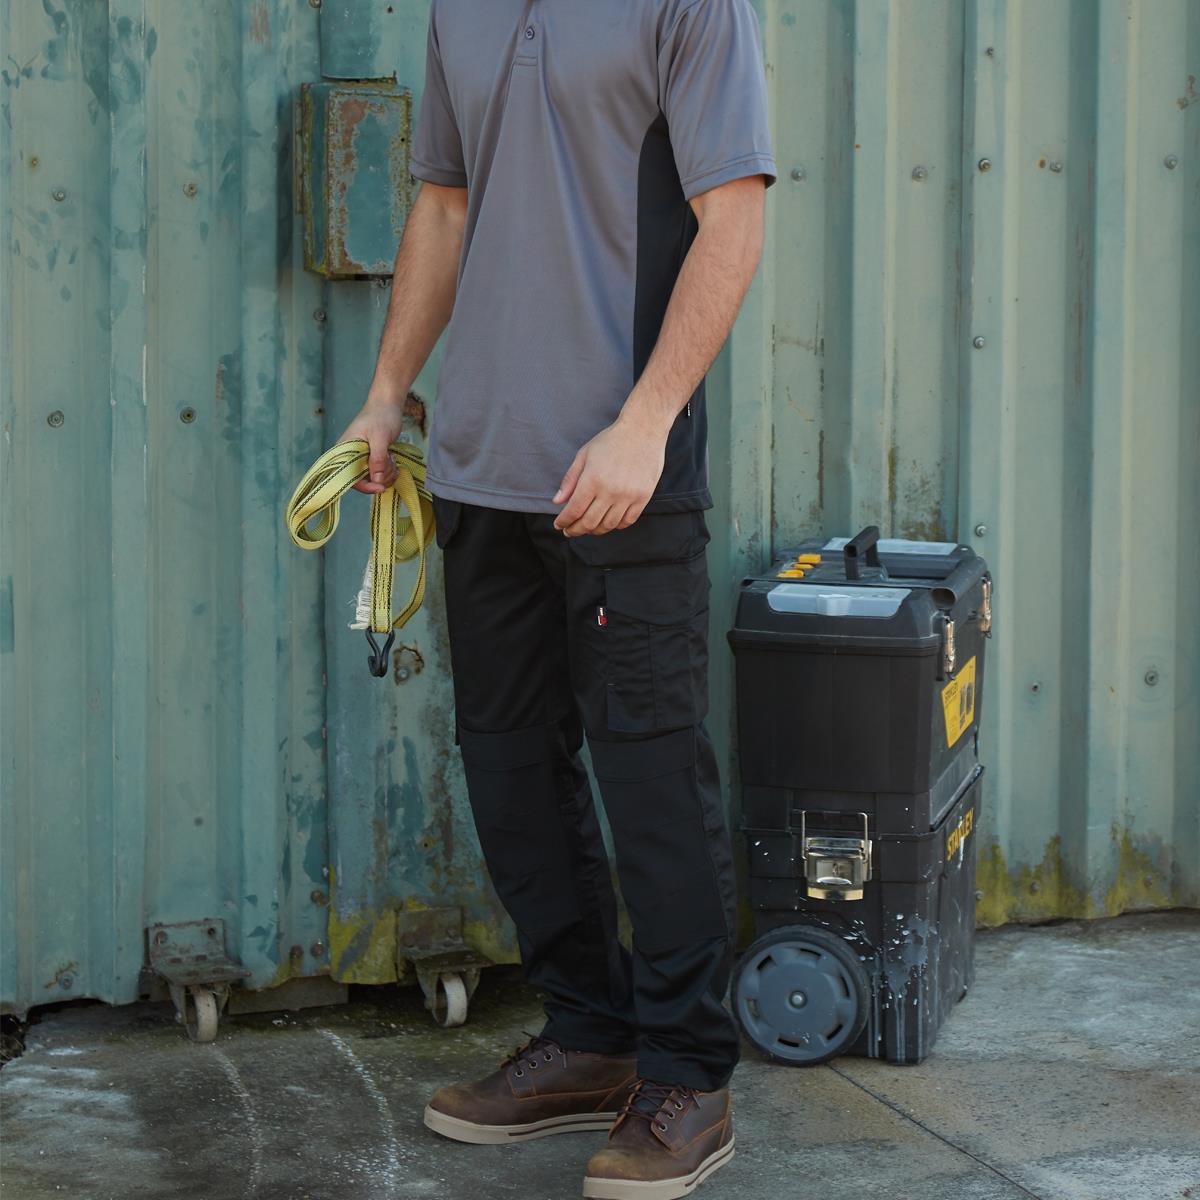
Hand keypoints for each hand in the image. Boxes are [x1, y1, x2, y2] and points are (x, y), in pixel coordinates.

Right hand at [338, 390, 406, 494]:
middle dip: (381, 477)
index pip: (349, 478)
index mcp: (345, 451)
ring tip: (393, 458)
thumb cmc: (381, 416)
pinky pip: (380, 473)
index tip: (382, 487)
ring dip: (387, 473)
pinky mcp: (371, 458)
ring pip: (374, 478)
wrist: (388, 404)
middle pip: (363, 480)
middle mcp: (350, 457)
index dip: (365, 486)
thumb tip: (377, 480)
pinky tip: (393, 459)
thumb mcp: (380, 437)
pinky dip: (389, 470)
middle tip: (392, 463)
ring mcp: (361, 458)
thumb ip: (377, 458)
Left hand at [552, 412, 668, 535]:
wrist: (643, 430)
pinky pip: (628, 521)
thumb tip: (557, 502)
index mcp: (592, 479)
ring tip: (588, 528)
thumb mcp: (584, 455)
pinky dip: (616, 526)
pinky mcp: (643, 497)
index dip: (564, 522)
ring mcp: (628, 496)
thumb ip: (570, 480)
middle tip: (570, 531)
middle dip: (576, 530)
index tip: (559, 525)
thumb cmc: (611, 440)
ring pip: (608, 525)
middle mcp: (610, 491)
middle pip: (589, 522)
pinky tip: (608, 522)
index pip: (574, 510)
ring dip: (595, 531)